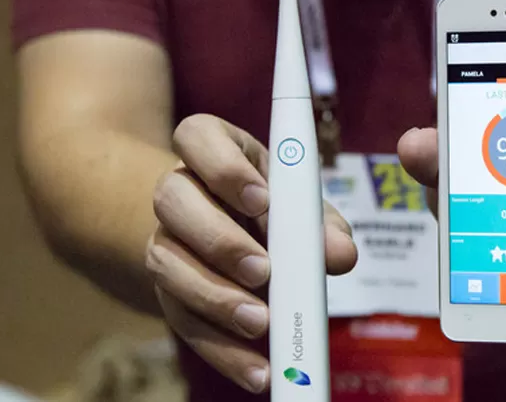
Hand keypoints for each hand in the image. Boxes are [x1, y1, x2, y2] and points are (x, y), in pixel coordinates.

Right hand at [144, 114, 356, 392]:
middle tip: (263, 270)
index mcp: (211, 148)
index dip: (224, 167)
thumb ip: (322, 224)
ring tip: (261, 321)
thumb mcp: (301, 204)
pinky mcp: (167, 291)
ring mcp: (165, 239)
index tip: (261, 199)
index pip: (197, 136)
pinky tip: (256, 369)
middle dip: (220, 240)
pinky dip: (222, 348)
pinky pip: (183, 319)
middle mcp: (178, 189)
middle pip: (174, 201)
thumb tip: (340, 254)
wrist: (231, 232)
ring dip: (216, 297)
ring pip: (168, 263)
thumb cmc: (275, 206)